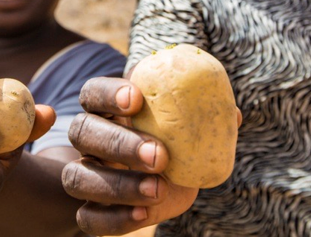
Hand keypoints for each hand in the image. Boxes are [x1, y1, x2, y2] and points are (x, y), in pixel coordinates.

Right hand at [63, 77, 198, 235]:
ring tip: (158, 189)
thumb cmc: (173, 143)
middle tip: (159, 155)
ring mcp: (85, 174)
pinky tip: (144, 214)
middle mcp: (89, 139)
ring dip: (118, 184)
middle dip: (119, 143)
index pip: (93, 92)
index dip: (109, 93)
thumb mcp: (187, 128)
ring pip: (77, 176)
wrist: (160, 184)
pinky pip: (87, 217)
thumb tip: (233, 115)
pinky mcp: (90, 210)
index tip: (136, 98)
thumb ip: (203, 117)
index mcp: (107, 108)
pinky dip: (113, 218)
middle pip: (82, 131)